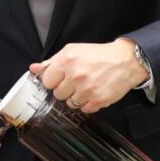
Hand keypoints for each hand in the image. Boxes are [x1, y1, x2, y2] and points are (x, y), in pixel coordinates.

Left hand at [28, 39, 146, 113]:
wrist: (125, 60)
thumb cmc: (98, 55)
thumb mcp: (72, 51)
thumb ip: (51, 62)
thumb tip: (34, 69)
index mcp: (66, 60)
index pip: (47, 81)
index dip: (54, 81)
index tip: (61, 78)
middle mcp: (75, 75)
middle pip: (58, 94)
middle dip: (65, 89)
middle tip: (77, 81)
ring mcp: (87, 89)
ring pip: (70, 103)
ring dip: (77, 97)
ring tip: (87, 86)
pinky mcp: (98, 100)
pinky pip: (84, 109)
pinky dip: (88, 103)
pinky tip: (94, 92)